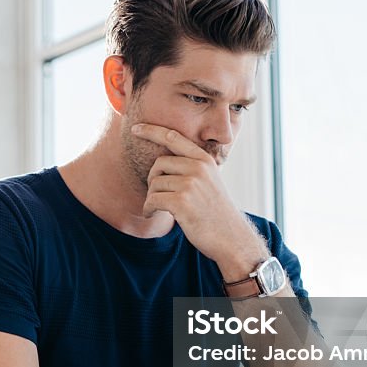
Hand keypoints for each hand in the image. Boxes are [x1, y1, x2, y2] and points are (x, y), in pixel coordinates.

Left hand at [131, 123, 266, 275]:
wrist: (231, 237)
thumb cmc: (215, 212)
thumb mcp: (210, 182)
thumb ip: (192, 168)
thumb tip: (163, 161)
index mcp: (204, 160)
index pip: (173, 137)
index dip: (152, 131)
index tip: (135, 128)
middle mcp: (198, 168)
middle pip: (159, 164)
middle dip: (153, 180)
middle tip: (158, 195)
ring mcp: (191, 184)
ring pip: (154, 183)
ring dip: (151, 198)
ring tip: (159, 208)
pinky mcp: (182, 202)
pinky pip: (152, 199)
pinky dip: (148, 208)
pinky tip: (153, 214)